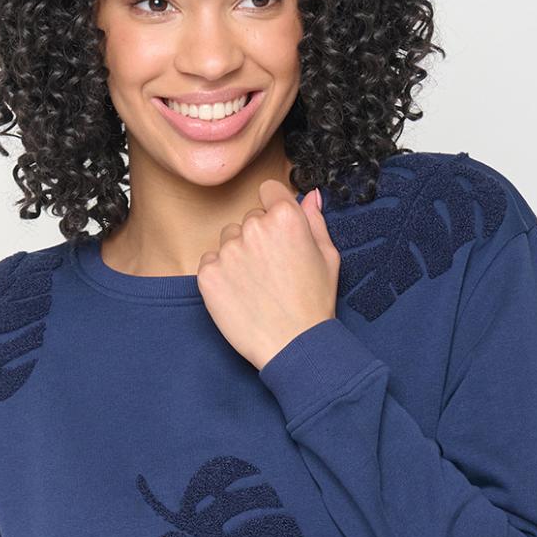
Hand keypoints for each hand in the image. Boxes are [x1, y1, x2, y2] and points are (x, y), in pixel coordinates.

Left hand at [196, 179, 339, 370]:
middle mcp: (254, 228)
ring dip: (238, 254)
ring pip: (228, 239)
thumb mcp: (328, 257)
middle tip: (272, 269)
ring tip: (257, 284)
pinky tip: (240, 294)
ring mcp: (228, 251)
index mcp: (285, 217)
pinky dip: (221, 275)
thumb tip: (310, 197)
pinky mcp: (208, 274)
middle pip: (249, 218)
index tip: (278, 231)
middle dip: (258, 236)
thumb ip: (315, 221)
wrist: (293, 346)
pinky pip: (210, 261)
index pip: (268, 190)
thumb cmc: (314, 304)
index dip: (274, 208)